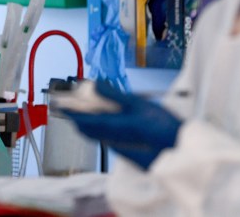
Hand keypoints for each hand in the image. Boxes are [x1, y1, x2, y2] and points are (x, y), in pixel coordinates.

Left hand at [62, 80, 181, 169]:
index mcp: (112, 127)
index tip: (59, 105)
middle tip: (72, 107)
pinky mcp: (128, 154)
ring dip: (89, 124)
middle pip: (88, 130)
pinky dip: (102, 129)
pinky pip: (108, 140)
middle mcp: (112, 140)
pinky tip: (109, 122)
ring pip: (97, 136)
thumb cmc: (162, 126)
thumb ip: (114, 95)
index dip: (70, 113)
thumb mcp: (139, 104)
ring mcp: (120, 149)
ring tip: (87, 112)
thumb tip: (95, 85)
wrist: (180, 152)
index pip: (83, 120)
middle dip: (77, 118)